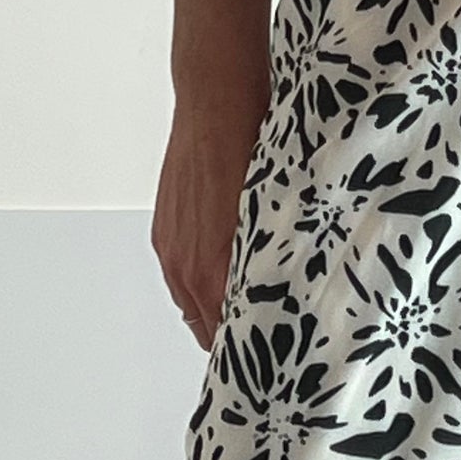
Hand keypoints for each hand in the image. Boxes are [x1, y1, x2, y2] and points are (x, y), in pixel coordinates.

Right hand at [152, 92, 264, 352]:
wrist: (216, 100)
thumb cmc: (252, 143)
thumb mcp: (278, 208)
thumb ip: (278, 256)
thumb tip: (296, 285)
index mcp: (216, 267)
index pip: (230, 331)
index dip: (252, 348)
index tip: (274, 359)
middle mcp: (187, 265)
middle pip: (206, 328)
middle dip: (232, 338)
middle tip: (263, 346)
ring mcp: (171, 249)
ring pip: (191, 305)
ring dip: (213, 313)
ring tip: (243, 317)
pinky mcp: (164, 232)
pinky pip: (181, 278)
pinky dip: (200, 286)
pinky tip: (221, 279)